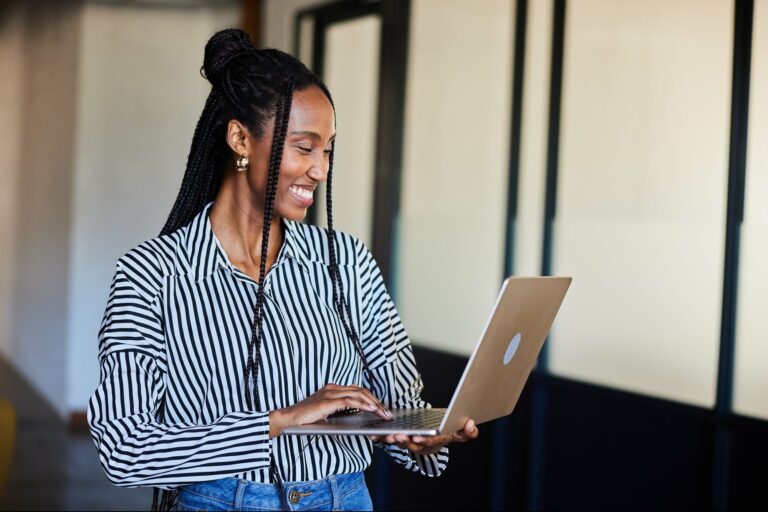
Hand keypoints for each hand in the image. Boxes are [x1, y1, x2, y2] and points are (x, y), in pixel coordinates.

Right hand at [269, 383, 391, 437]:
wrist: (288, 419)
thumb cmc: (306, 419)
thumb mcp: (326, 412)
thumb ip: (339, 410)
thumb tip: (357, 415)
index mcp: (333, 389)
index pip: (358, 390)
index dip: (372, 398)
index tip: (382, 408)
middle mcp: (333, 388)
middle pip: (362, 391)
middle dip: (377, 402)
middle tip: (387, 412)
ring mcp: (330, 393)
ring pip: (359, 394)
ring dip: (374, 404)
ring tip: (383, 413)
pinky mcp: (327, 401)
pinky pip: (350, 400)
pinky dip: (363, 404)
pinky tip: (371, 410)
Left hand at [368, 418, 478, 455]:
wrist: (434, 437)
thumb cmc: (447, 432)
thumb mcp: (459, 432)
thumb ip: (468, 431)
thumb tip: (471, 423)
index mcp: (436, 442)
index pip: (430, 442)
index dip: (424, 440)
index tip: (417, 438)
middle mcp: (422, 445)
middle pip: (412, 444)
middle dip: (404, 440)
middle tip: (397, 436)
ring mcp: (410, 443)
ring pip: (399, 443)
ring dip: (392, 440)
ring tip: (386, 435)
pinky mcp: (400, 439)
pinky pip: (389, 439)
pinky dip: (381, 437)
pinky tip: (373, 433)